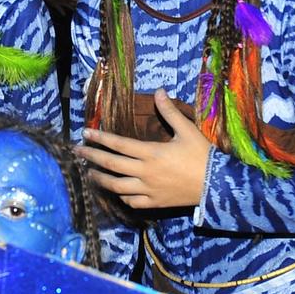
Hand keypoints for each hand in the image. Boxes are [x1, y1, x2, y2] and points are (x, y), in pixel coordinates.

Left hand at [77, 89, 210, 210]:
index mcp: (151, 153)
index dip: (99, 138)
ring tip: (90, 173)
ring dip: (101, 179)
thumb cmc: (202, 155)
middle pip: (111, 165)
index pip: (118, 144)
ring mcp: (148, 190)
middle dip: (92, 157)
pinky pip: (131, 202)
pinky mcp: (155, 203)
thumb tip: (159, 91)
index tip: (85, 133)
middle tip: (77, 152)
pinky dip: (121, 197)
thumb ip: (169, 112)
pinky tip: (118, 192)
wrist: (217, 184)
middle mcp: (145, 172)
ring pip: (116, 187)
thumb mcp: (187, 130)